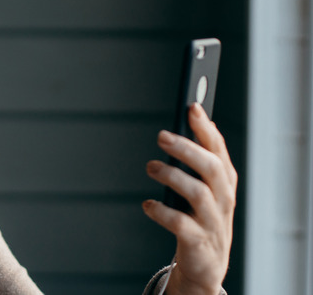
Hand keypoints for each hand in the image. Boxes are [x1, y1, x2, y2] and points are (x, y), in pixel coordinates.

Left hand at [143, 103, 236, 294]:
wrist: (206, 266)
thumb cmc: (201, 218)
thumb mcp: (206, 187)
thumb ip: (202, 157)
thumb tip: (198, 119)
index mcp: (224, 183)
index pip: (219, 151)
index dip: (206, 129)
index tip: (192, 107)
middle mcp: (223, 200)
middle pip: (211, 168)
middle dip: (188, 149)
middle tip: (162, 136)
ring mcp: (213, 222)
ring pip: (198, 193)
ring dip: (173, 176)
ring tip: (151, 167)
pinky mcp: (198, 242)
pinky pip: (181, 224)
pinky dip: (163, 212)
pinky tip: (148, 205)